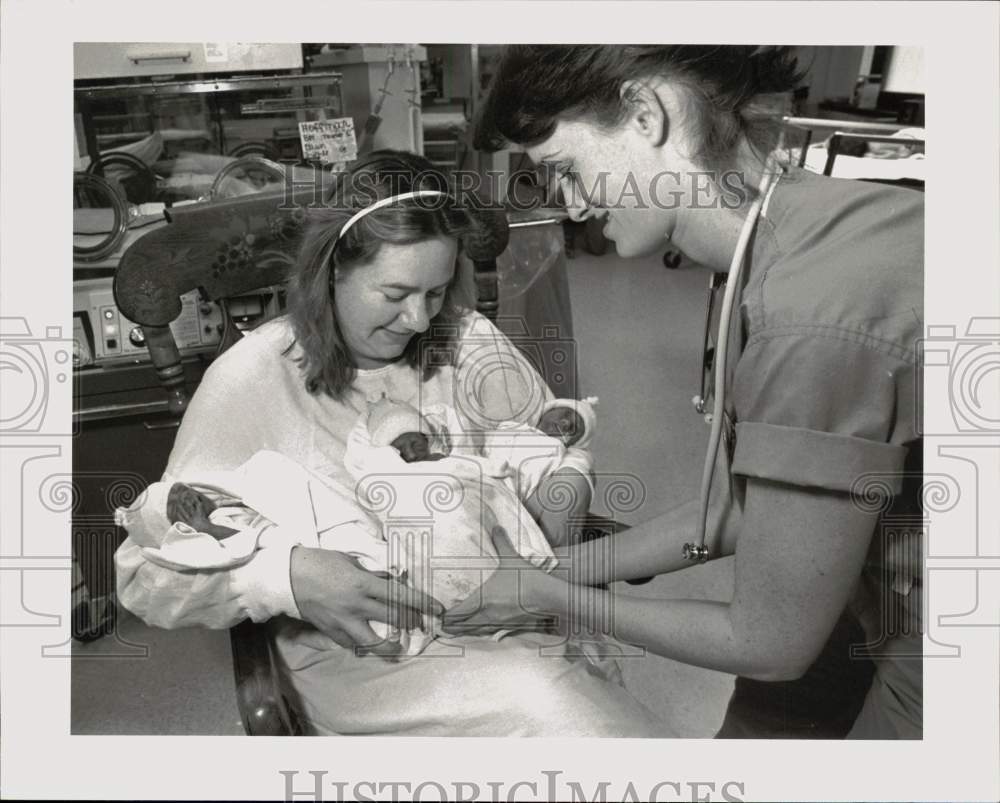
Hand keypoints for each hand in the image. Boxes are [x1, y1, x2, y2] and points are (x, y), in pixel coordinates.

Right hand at [290, 546, 443, 658]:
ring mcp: (342, 621)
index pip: (400, 596)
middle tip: (421, 624)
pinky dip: (359, 644)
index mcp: (362, 584)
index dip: (422, 603)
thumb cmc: (320, 562)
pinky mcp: (329, 630)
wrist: (287, 576)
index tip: (437, 609)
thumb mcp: (351, 562)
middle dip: (411, 622)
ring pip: (371, 641)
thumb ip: (371, 574)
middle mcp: (356, 605)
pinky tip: (366, 644)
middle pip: (391, 619)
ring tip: (397, 647)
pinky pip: (349, 643)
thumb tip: (389, 582)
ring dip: (387, 645)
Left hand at [440, 526, 560, 636]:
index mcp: (483, 599)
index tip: (438, 616)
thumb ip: (501, 542)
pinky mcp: (510, 627)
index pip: (457, 613)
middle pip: (462, 626)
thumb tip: (496, 527)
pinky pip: (489, 633)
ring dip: (464, 631)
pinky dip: (480, 632)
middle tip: (442, 626)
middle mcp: (487, 615)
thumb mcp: (511, 558)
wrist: (549, 596)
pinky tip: (480, 630)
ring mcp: (499, 624)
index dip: (446, 617)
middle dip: (451, 626)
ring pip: (475, 632)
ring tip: (455, 631)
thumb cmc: (527, 578)